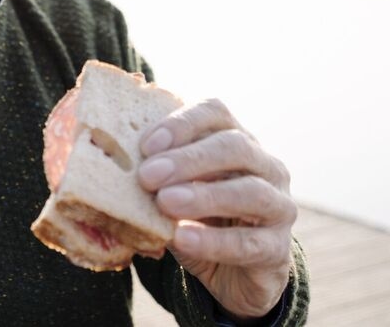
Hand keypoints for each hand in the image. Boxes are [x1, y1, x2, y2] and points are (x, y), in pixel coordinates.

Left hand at [138, 99, 294, 320]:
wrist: (235, 277)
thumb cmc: (201, 222)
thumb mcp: (175, 194)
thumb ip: (154, 180)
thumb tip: (110, 168)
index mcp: (237, 141)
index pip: (216, 113)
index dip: (181, 124)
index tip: (145, 145)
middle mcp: (265, 166)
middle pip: (234, 146)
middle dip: (188, 159)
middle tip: (148, 175)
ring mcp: (278, 205)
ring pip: (250, 191)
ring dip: (203, 195)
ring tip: (165, 203)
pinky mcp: (278, 248)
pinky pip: (249, 242)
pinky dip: (214, 240)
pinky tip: (183, 238)